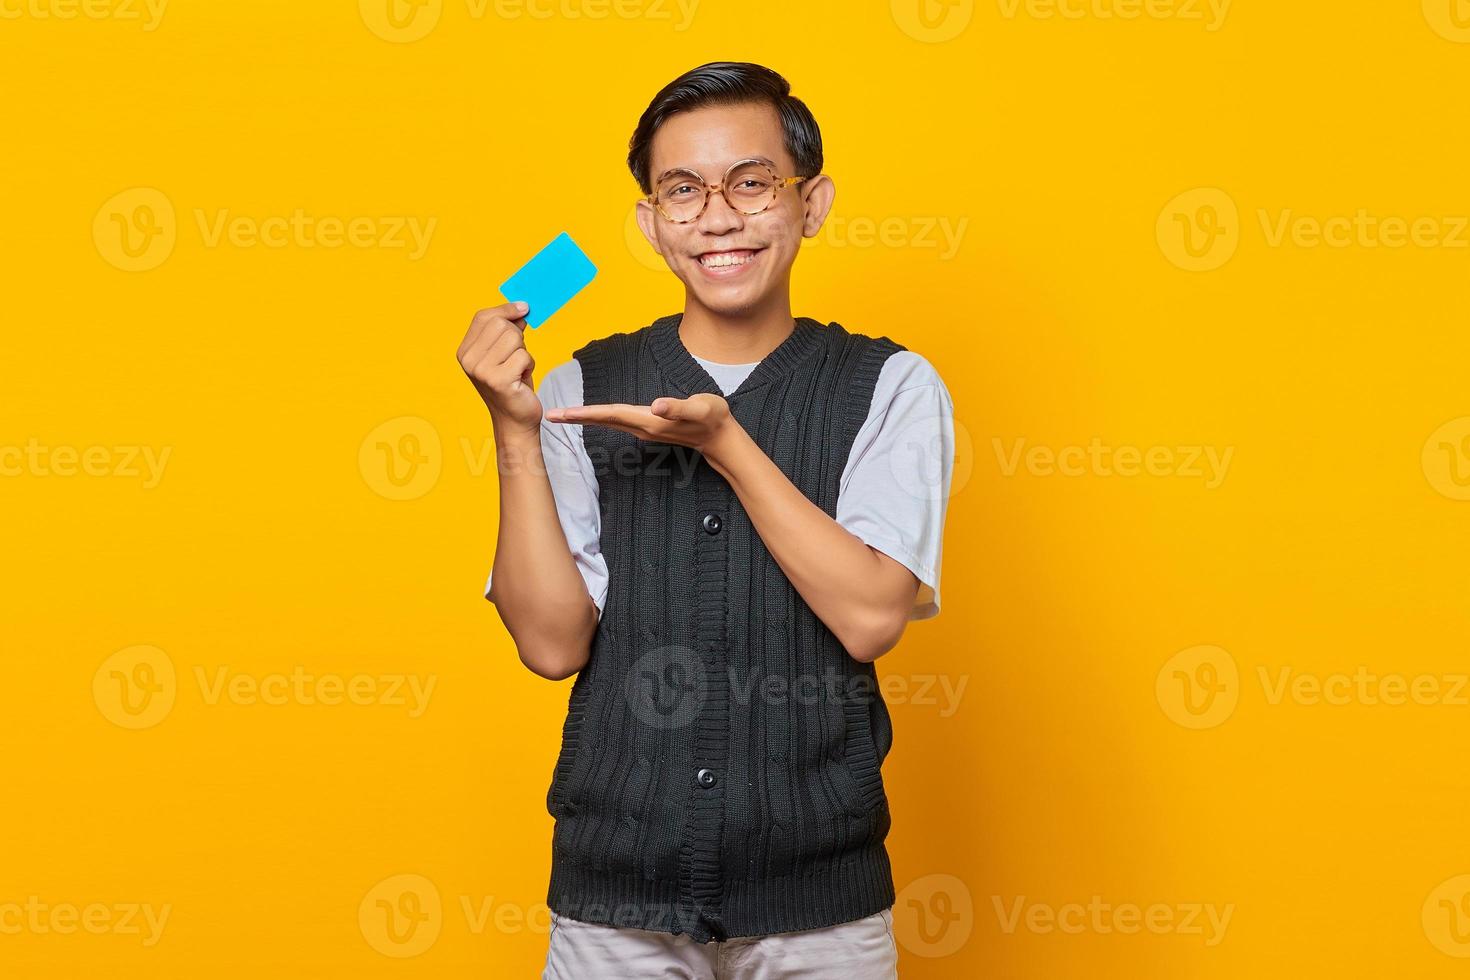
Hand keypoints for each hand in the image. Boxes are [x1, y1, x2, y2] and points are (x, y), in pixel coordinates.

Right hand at [457, 302, 538, 434]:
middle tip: (516, 355)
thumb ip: (508, 330)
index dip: (506, 309)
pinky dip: (529, 365)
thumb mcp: (505, 353)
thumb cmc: (512, 383)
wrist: (515, 419)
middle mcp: (468, 360)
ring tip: (518, 369)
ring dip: (524, 352)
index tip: (524, 308)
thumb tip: (522, 307)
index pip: (483, 317)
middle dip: (517, 336)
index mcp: (465, 351)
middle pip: (501, 324)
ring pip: (514, 339)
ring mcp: (481, 371)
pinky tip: (521, 379)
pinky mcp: (498, 381)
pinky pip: (524, 356)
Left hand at [545, 393, 742, 460]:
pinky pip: (617, 421)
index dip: (585, 414)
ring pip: (608, 422)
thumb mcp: (701, 408)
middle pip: (603, 420)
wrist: (720, 437)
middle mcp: (642, 427)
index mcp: (649, 421)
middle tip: (550, 416)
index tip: (562, 414)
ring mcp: (643, 429)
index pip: (611, 414)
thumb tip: (657, 405)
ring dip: (585, 419)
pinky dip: (600, 417)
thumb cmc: (712, 418)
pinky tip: (592, 415)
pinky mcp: (647, 427)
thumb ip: (678, 408)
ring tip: (564, 415)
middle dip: (577, 418)